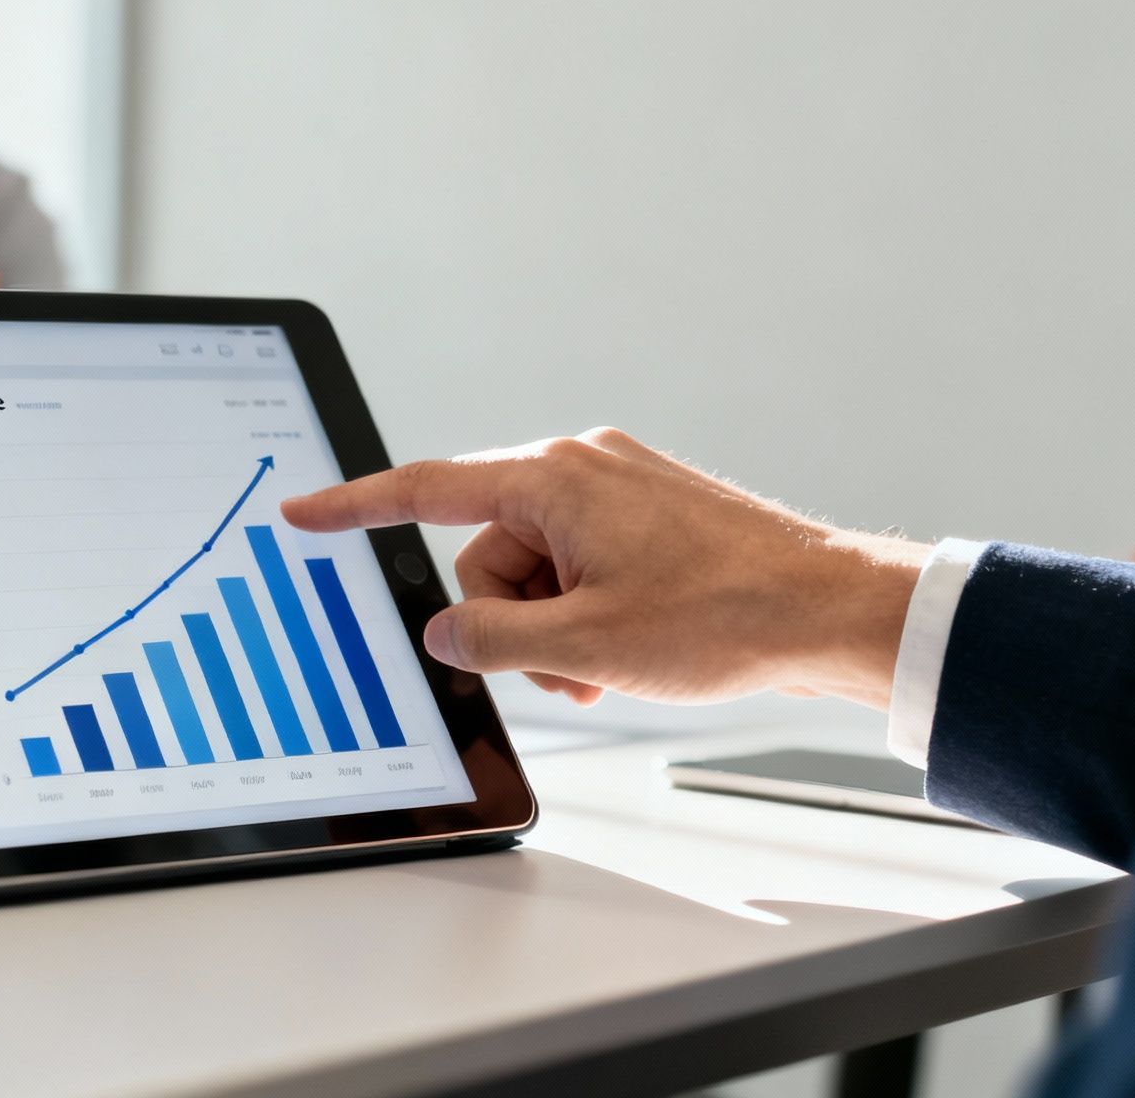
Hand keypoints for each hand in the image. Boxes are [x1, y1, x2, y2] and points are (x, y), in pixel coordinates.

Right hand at [280, 429, 928, 710]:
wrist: (832, 611)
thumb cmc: (727, 615)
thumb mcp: (585, 646)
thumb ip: (492, 640)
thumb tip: (445, 632)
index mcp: (553, 478)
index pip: (424, 489)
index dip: (353, 506)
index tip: (301, 511)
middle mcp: (579, 466)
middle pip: (486, 552)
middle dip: (510, 621)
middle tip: (566, 668)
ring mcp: (617, 487)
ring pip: (535, 569)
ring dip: (554, 628)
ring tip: (609, 666)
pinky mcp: (647, 514)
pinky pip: (580, 564)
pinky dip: (586, 613)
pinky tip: (627, 650)